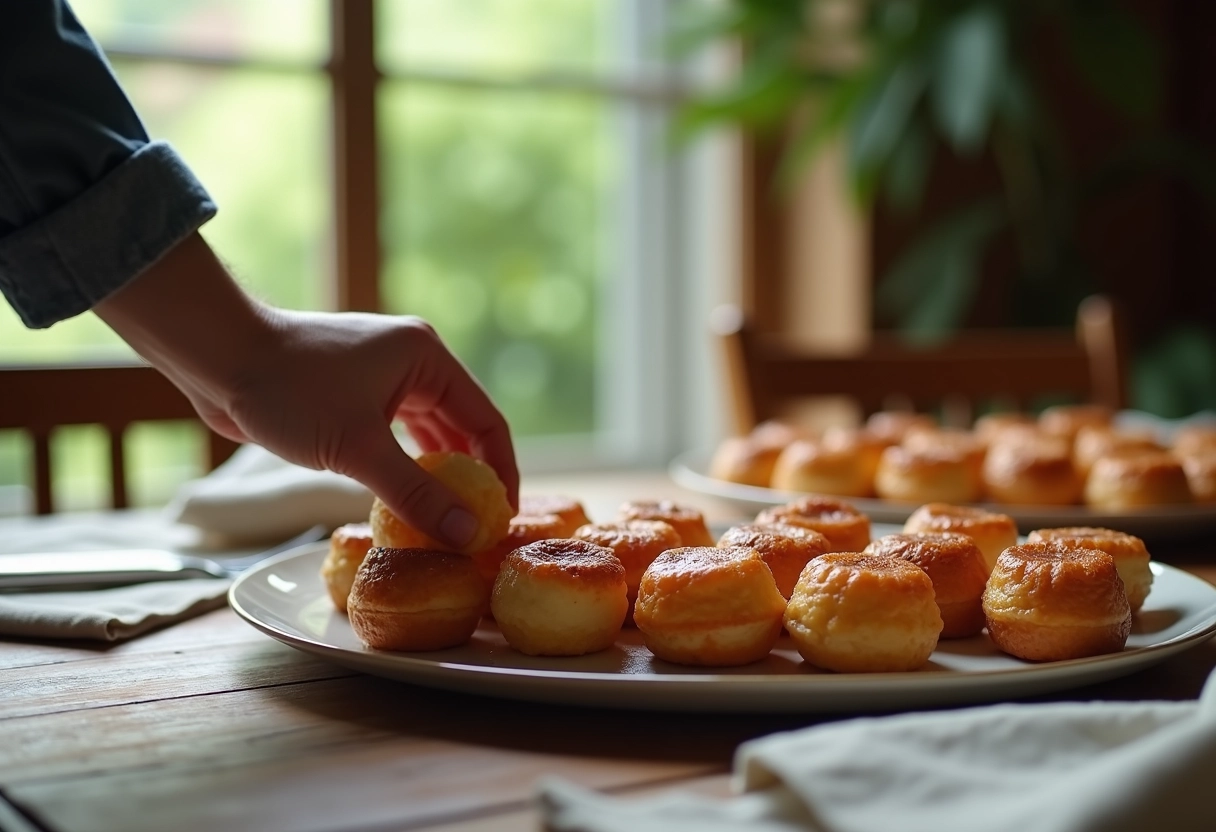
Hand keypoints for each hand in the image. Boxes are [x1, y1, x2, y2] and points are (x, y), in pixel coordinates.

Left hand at [96, 233, 517, 547]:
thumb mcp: (358, 449)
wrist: (216, 357)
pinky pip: (395, 432)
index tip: (504, 516)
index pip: (486, 420)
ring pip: (426, 431)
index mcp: (427, 358)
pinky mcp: (353, 390)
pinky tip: (405, 495)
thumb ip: (416, 493)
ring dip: (436, 472)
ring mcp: (382, 373)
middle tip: (478, 525)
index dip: (501, 471)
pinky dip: (405, 463)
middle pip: (461, 426)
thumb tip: (466, 535)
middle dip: (470, 476)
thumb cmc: (288, 391)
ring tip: (447, 518)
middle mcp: (412, 360)